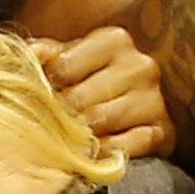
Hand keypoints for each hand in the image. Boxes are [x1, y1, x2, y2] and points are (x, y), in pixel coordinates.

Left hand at [39, 27, 171, 162]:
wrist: (126, 115)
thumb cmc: (84, 81)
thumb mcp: (62, 60)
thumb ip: (42, 54)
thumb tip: (32, 53)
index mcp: (114, 41)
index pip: (63, 66)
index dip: (46, 85)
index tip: (44, 93)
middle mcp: (140, 65)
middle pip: (79, 97)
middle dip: (59, 114)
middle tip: (50, 121)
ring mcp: (154, 98)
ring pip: (100, 120)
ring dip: (78, 134)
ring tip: (69, 136)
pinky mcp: (162, 131)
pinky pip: (123, 146)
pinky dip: (102, 152)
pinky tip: (93, 151)